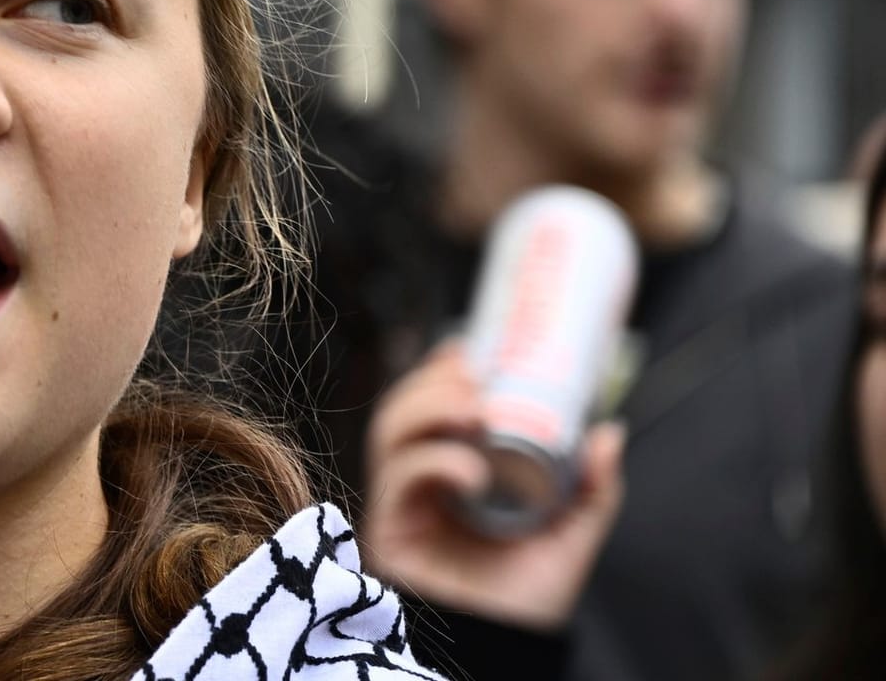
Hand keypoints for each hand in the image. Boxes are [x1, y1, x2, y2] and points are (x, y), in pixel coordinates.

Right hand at [360, 345, 625, 630]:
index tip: (471, 349)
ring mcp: (402, 506)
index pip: (432, 410)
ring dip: (425, 408)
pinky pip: (397, 480)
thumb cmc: (523, 604)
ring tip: (470, 410)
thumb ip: (591, 490)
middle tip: (473, 376)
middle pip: (402, 411)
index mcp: (452, 475)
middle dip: (431, 383)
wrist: (504, 653)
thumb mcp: (569, 538)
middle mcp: (419, 485)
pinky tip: (469, 469)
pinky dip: (432, 463)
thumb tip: (610, 430)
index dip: (441, 373)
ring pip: (389, 434)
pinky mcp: (391, 532)